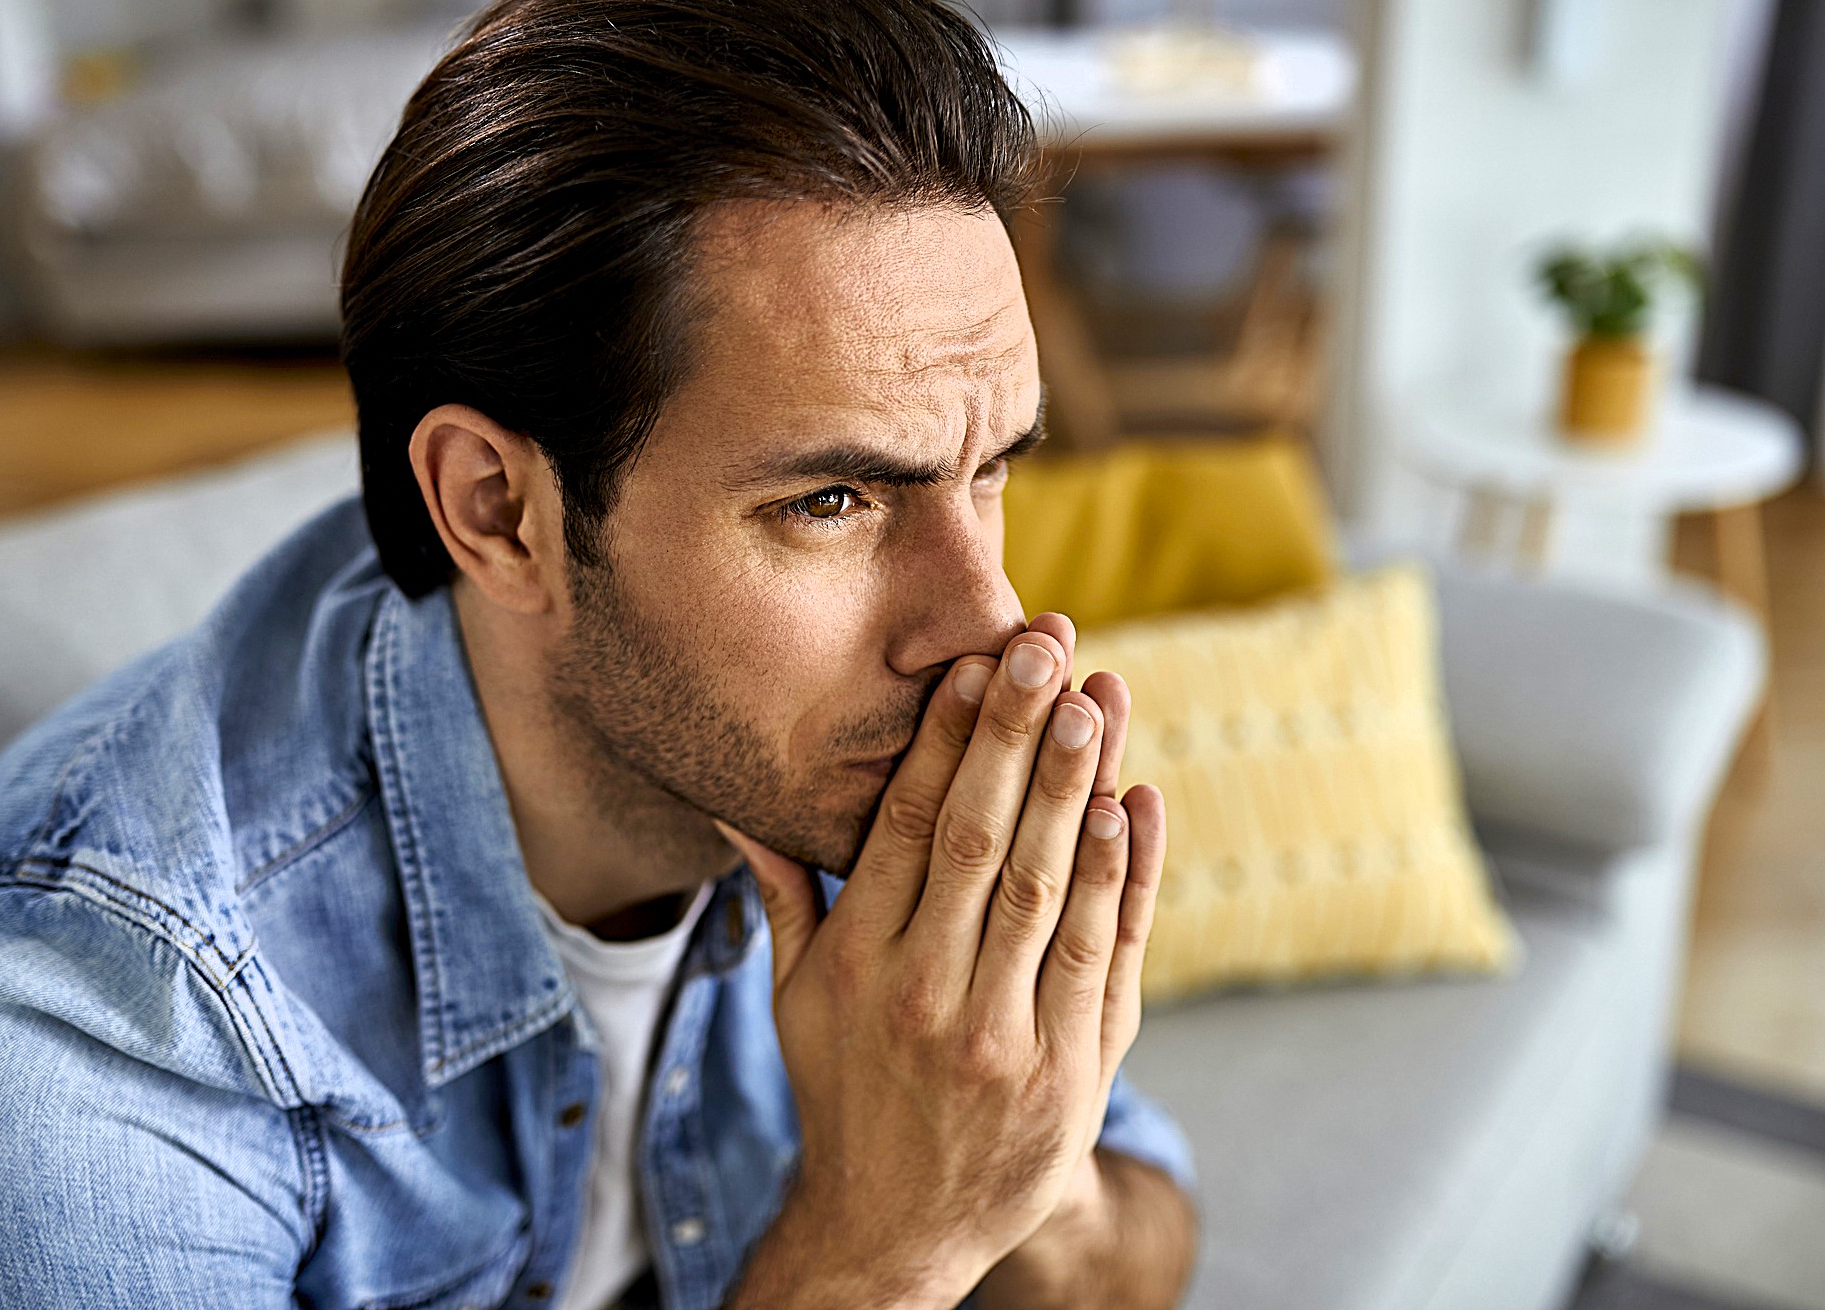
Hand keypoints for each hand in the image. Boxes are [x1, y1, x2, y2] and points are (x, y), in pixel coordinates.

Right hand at [722, 614, 1166, 1308]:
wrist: (897, 1229)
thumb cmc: (843, 1089)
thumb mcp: (796, 998)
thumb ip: (784, 895)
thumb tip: (739, 804)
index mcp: (859, 964)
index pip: (910, 827)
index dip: (945, 739)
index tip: (972, 664)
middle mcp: (929, 995)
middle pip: (982, 839)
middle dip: (1016, 733)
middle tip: (1045, 644)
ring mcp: (1007, 1036)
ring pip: (1050, 888)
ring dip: (1079, 785)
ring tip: (1098, 697)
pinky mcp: (1072, 1071)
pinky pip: (1104, 957)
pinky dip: (1123, 879)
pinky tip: (1134, 804)